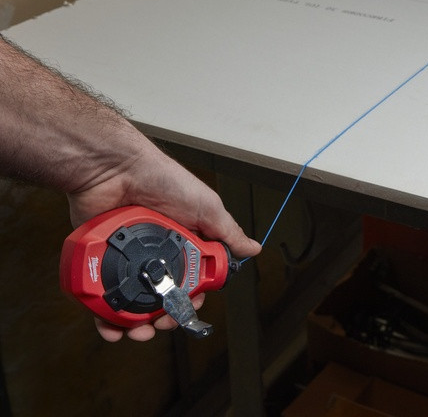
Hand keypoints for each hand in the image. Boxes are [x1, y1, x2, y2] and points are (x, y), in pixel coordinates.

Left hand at [67, 144, 261, 341]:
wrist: (116, 169)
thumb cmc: (163, 180)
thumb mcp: (207, 207)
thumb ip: (228, 232)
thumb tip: (254, 249)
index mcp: (183, 243)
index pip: (192, 280)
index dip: (193, 298)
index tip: (190, 306)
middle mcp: (156, 254)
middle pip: (162, 297)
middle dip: (166, 317)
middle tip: (164, 323)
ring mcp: (128, 259)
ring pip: (132, 303)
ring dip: (136, 325)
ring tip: (138, 332)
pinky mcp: (100, 261)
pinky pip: (100, 297)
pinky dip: (105, 317)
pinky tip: (110, 328)